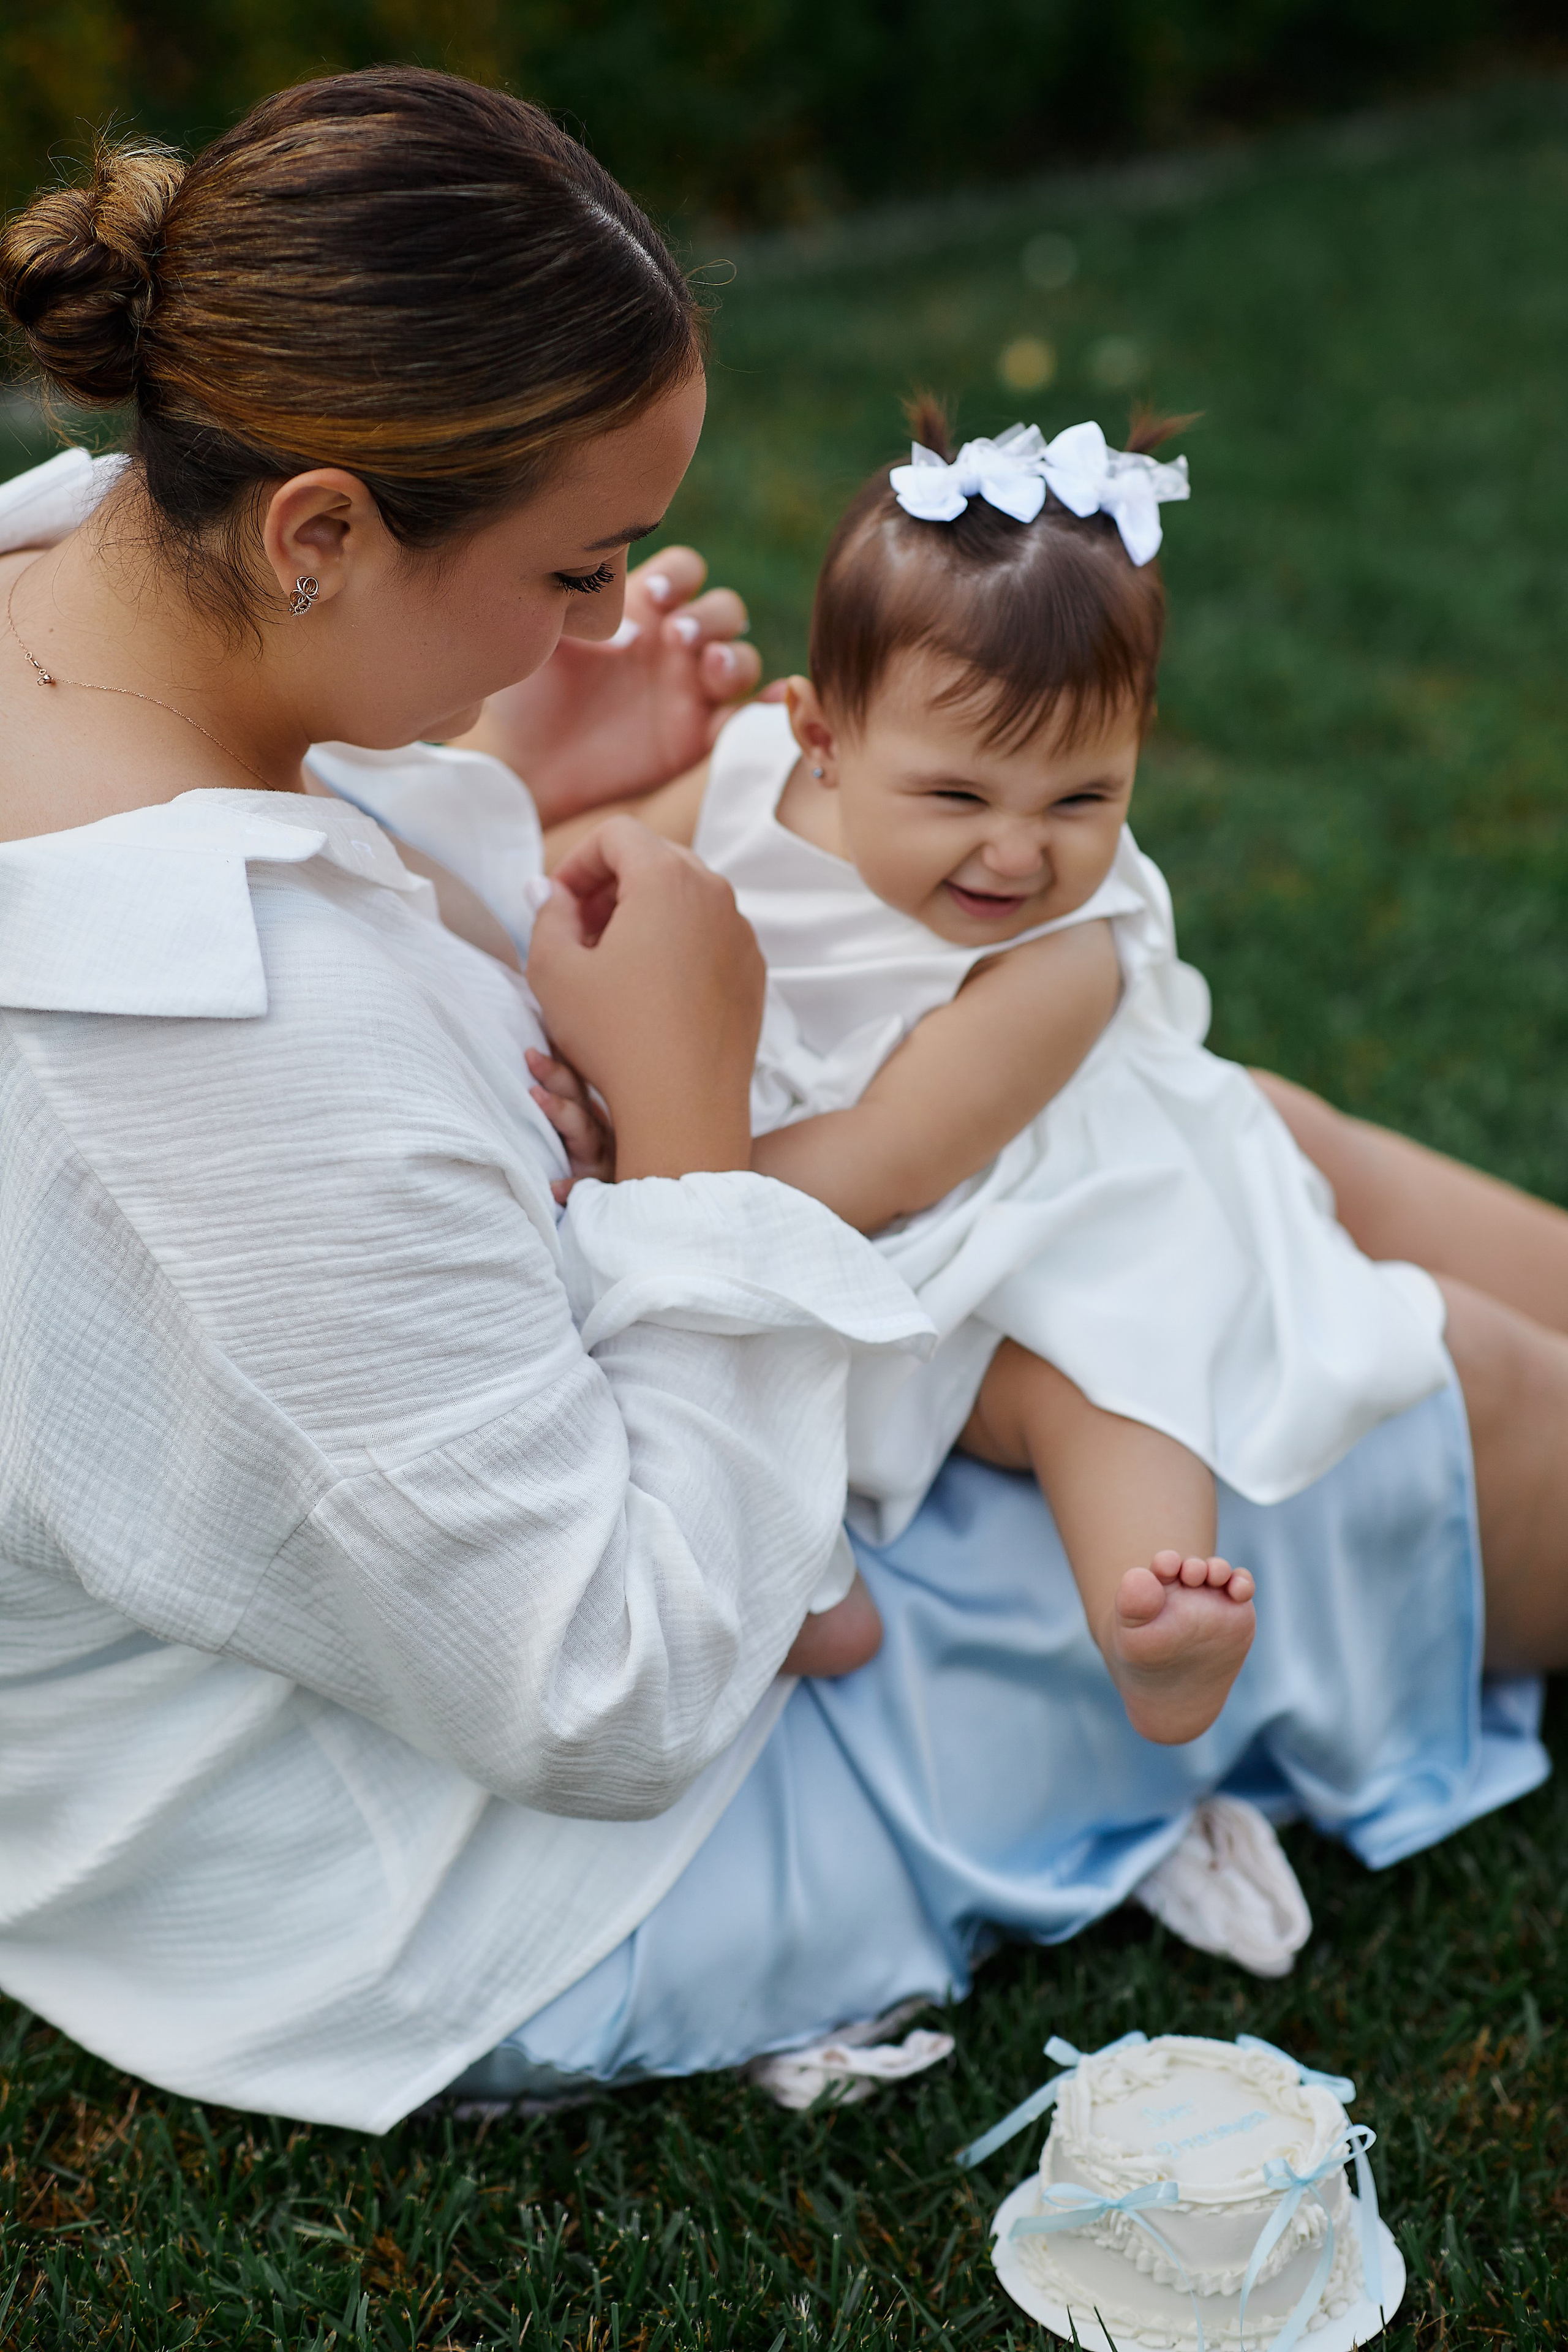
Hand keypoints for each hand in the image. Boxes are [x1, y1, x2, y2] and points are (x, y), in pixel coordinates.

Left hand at [460, 548, 763, 824]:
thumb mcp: (539, 638)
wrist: (526, 763)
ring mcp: (690, 688)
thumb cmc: (528, 692)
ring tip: (708, 667)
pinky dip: (763, 709)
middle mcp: (675, 642)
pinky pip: (742, 718)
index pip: (684, 572)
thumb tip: (623, 620)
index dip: (681, 576)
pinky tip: (766, 702)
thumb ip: (571, 610)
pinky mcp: (697, 734)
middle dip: (712, 617)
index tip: (656, 593)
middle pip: (724, 611)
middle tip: (680, 635)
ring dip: (734, 658)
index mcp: (643, 608)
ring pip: (739, 659)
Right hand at [526, 817, 763, 1179]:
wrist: (685, 1109)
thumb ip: (546, 913)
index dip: (576, 862)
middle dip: (610, 885)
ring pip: (686, 899)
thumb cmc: (615, 1037)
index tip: (557, 904)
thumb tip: (552, 892)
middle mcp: (716, 895)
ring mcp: (742, 935)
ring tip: (611, 965)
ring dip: (644, 915)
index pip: (616, 834)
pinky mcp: (753, 973)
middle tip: (579, 932)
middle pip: (655, 859)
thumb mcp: (553, 970)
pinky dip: (677, 946)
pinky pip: (710, 937)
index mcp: (668, 879)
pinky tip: (650, 993)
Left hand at [526, 1047, 614, 1201]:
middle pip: (577, 1097)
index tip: (538, 1032)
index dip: (557, 1057)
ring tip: (537, 1097)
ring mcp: (602, 1159)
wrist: (638, 1198)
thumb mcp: (588, 1127)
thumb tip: (541, 1058)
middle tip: (531, 1055)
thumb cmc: (602, 1161)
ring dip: (561, 1113)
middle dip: (554, 1075)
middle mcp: (600, 1131)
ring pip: (584, 1132)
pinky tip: (554, 1188)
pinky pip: (585, 1187)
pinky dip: (570, 1186)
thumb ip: (569, 1100)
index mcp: (592, 1115)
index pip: (574, 1080)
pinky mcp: (601, 1188)